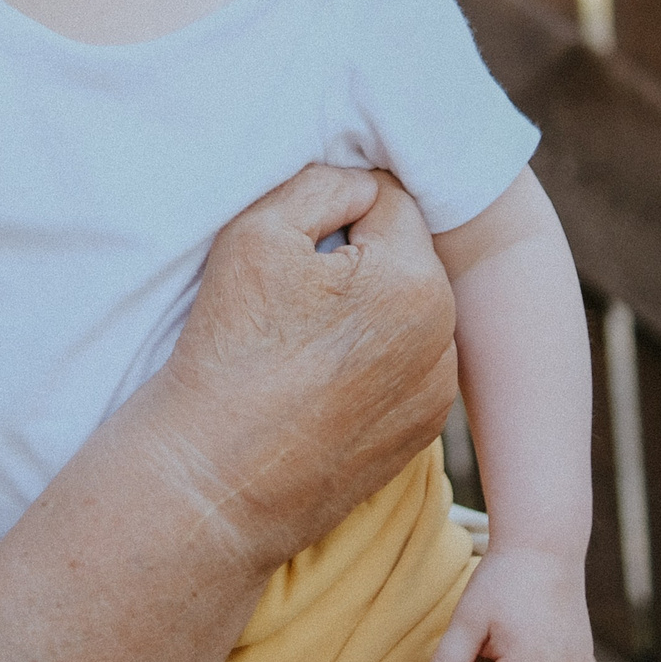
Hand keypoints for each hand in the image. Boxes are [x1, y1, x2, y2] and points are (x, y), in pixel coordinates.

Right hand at [158, 166, 458, 569]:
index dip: (332, 210)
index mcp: (415, 280)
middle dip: (358, 258)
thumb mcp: (259, 232)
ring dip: (370, 309)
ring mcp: (436, 393)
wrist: (215, 478)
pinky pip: (405, 366)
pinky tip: (318, 380)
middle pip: (404, 256)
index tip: (292, 242)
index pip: (388, 199)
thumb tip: (362, 182)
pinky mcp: (419, 434)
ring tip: (304, 339)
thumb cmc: (230, 350)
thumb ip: (323, 184)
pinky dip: (371, 361)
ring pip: (408, 312)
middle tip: (293, 291)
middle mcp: (445, 338)